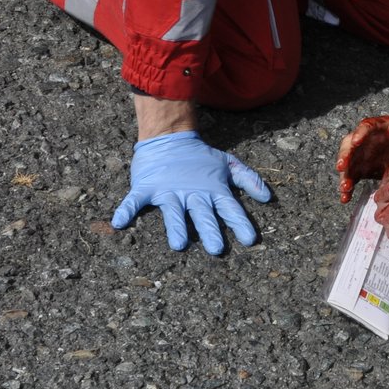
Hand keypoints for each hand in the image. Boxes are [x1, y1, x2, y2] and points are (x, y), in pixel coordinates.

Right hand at [111, 130, 270, 253]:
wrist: (170, 140)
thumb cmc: (200, 158)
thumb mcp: (228, 165)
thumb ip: (248, 180)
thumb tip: (268, 197)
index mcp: (212, 189)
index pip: (229, 208)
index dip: (240, 223)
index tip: (250, 240)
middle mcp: (193, 193)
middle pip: (203, 215)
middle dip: (210, 231)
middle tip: (217, 248)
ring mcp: (169, 191)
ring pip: (173, 212)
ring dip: (176, 227)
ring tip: (179, 244)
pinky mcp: (148, 187)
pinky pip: (134, 200)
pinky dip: (126, 210)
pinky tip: (120, 223)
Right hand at [336, 112, 388, 200]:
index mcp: (383, 127)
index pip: (368, 125)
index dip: (361, 133)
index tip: (356, 142)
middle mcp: (368, 139)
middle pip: (351, 143)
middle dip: (345, 154)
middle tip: (342, 166)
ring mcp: (362, 154)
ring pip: (348, 162)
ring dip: (344, 173)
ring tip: (345, 187)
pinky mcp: (360, 169)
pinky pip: (350, 177)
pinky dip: (347, 187)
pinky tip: (345, 198)